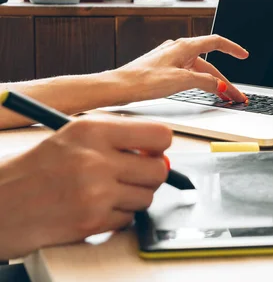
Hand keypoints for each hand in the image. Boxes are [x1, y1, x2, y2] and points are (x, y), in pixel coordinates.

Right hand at [0, 117, 171, 259]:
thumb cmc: (34, 170)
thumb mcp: (73, 137)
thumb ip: (117, 139)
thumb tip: (159, 152)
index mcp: (93, 130)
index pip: (159, 135)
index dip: (160, 146)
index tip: (152, 151)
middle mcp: (96, 159)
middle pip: (158, 170)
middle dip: (149, 175)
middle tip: (132, 175)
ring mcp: (95, 193)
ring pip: (146, 197)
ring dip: (132, 197)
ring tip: (105, 192)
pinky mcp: (92, 221)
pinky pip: (128, 219)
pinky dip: (117, 217)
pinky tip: (94, 208)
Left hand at [116, 35, 248, 102]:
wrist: (118, 87)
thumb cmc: (143, 80)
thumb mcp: (181, 81)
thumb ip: (204, 81)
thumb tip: (220, 85)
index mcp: (185, 47)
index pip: (216, 42)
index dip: (232, 48)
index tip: (244, 55)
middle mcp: (178, 50)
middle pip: (209, 64)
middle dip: (225, 81)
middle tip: (236, 96)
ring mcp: (171, 59)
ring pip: (199, 71)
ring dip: (213, 84)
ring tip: (224, 98)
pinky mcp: (164, 70)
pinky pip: (189, 75)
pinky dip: (200, 83)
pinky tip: (202, 91)